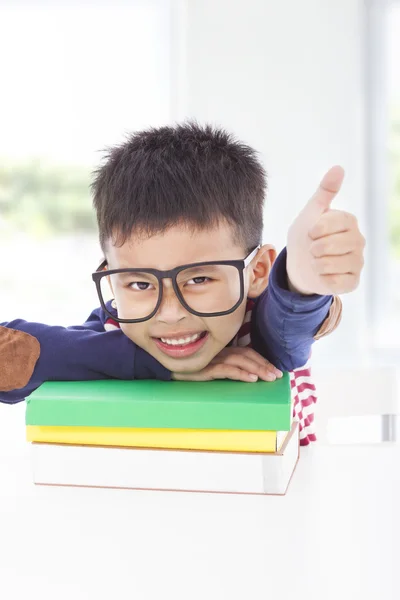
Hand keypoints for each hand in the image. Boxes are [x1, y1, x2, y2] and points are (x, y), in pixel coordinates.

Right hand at [172, 347, 282, 381]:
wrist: (164, 367)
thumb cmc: (188, 367)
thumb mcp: (208, 365)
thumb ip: (223, 365)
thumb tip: (244, 374)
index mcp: (221, 350)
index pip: (246, 352)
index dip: (261, 359)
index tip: (275, 369)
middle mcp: (219, 351)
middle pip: (247, 355)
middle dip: (264, 365)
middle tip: (278, 376)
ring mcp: (212, 358)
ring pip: (240, 361)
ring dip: (257, 369)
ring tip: (269, 378)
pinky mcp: (205, 368)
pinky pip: (227, 369)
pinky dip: (240, 373)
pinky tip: (251, 378)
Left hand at [286, 166, 365, 295]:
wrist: (299, 265)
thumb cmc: (306, 236)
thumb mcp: (310, 212)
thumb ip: (324, 192)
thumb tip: (339, 167)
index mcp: (350, 221)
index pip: (337, 222)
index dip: (318, 229)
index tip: (310, 232)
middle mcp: (358, 241)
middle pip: (335, 245)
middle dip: (315, 248)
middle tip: (312, 249)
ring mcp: (357, 262)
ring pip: (334, 264)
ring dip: (316, 264)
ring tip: (316, 261)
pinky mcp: (352, 281)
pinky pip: (336, 283)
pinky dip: (322, 279)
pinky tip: (321, 274)